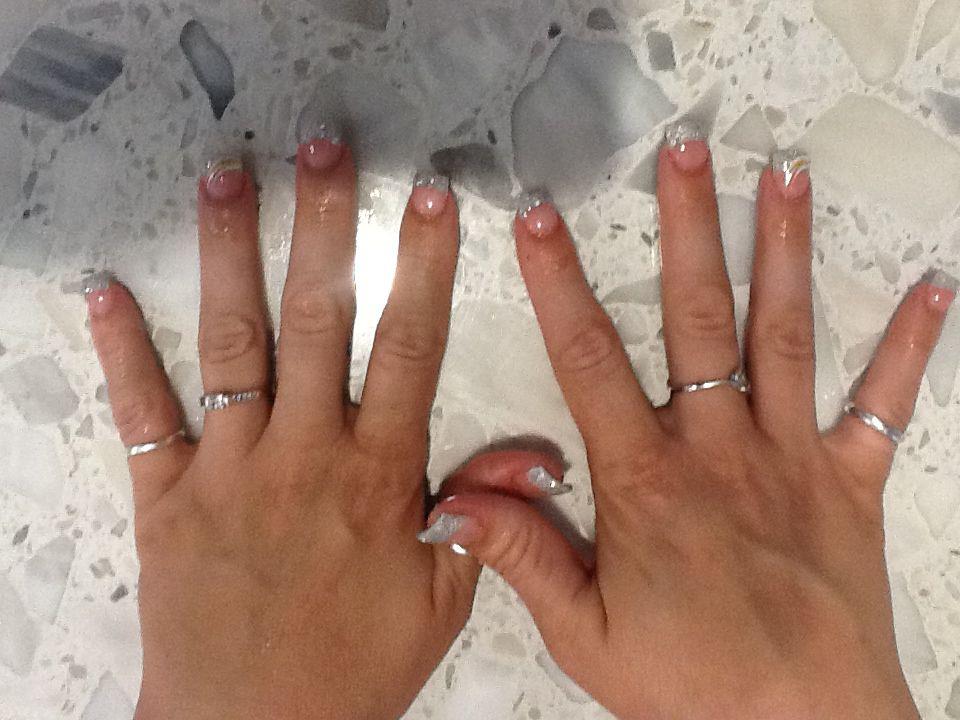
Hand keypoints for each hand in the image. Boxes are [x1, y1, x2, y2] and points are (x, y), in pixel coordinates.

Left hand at [85, 138, 562, 719]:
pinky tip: (106, 292)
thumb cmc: (352, 668)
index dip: (423, 268)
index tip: (431, 203)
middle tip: (326, 150)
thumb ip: (485, 516)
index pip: (409, 349)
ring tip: (228, 180)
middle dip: (324, 226)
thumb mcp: (442, 599)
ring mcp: (228, 469)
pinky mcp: (166, 495)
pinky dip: (120, 350)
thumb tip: (538, 455)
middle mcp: (303, 455)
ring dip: (229, 255)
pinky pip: (142, 414)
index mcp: (378, 476)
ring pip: (230, 345)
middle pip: (315, 321)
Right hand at [419, 128, 950, 718]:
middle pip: (698, 318)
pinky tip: (934, 289)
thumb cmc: (696, 689)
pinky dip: (910, 346)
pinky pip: (884, 405)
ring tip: (785, 177)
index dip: (560, 284)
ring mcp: (791, 459)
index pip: (589, 362)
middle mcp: (720, 453)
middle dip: (686, 227)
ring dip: (784, 251)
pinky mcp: (850, 482)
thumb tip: (454, 504)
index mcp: (647, 484)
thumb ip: (521, 558)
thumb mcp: (585, 634)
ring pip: (784, 336)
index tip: (544, 221)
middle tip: (683, 153)